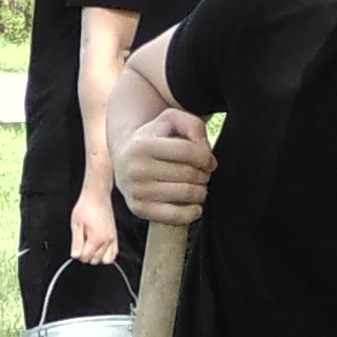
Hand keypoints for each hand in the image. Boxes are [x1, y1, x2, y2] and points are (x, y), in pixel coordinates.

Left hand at [67, 180, 121, 265]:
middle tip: (82, 242)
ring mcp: (113, 238)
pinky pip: (113, 253)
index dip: (78, 253)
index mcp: (97, 238)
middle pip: (95, 260)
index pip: (86, 257)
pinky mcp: (115, 236)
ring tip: (90, 245)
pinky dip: (106, 254)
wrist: (97, 196)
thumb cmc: (86, 206)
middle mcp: (107, 240)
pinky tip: (99, 247)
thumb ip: (76, 242)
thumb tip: (75, 255)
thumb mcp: (76, 225)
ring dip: (96, 256)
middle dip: (87, 254)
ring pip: (105, 260)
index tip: (76, 246)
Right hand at [113, 107, 214, 223]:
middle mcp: (135, 169)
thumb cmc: (154, 139)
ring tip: (199, 188)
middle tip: (204, 175)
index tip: (210, 162)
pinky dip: (191, 213)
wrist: (125, 159)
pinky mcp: (138, 209)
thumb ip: (192, 125)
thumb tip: (205, 151)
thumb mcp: (170, 120)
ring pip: (185, 194)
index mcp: (142, 145)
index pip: (187, 151)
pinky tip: (195, 206)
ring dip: (201, 192)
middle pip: (189, 174)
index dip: (206, 158)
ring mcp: (135, 191)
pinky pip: (174, 216)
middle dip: (204, 175)